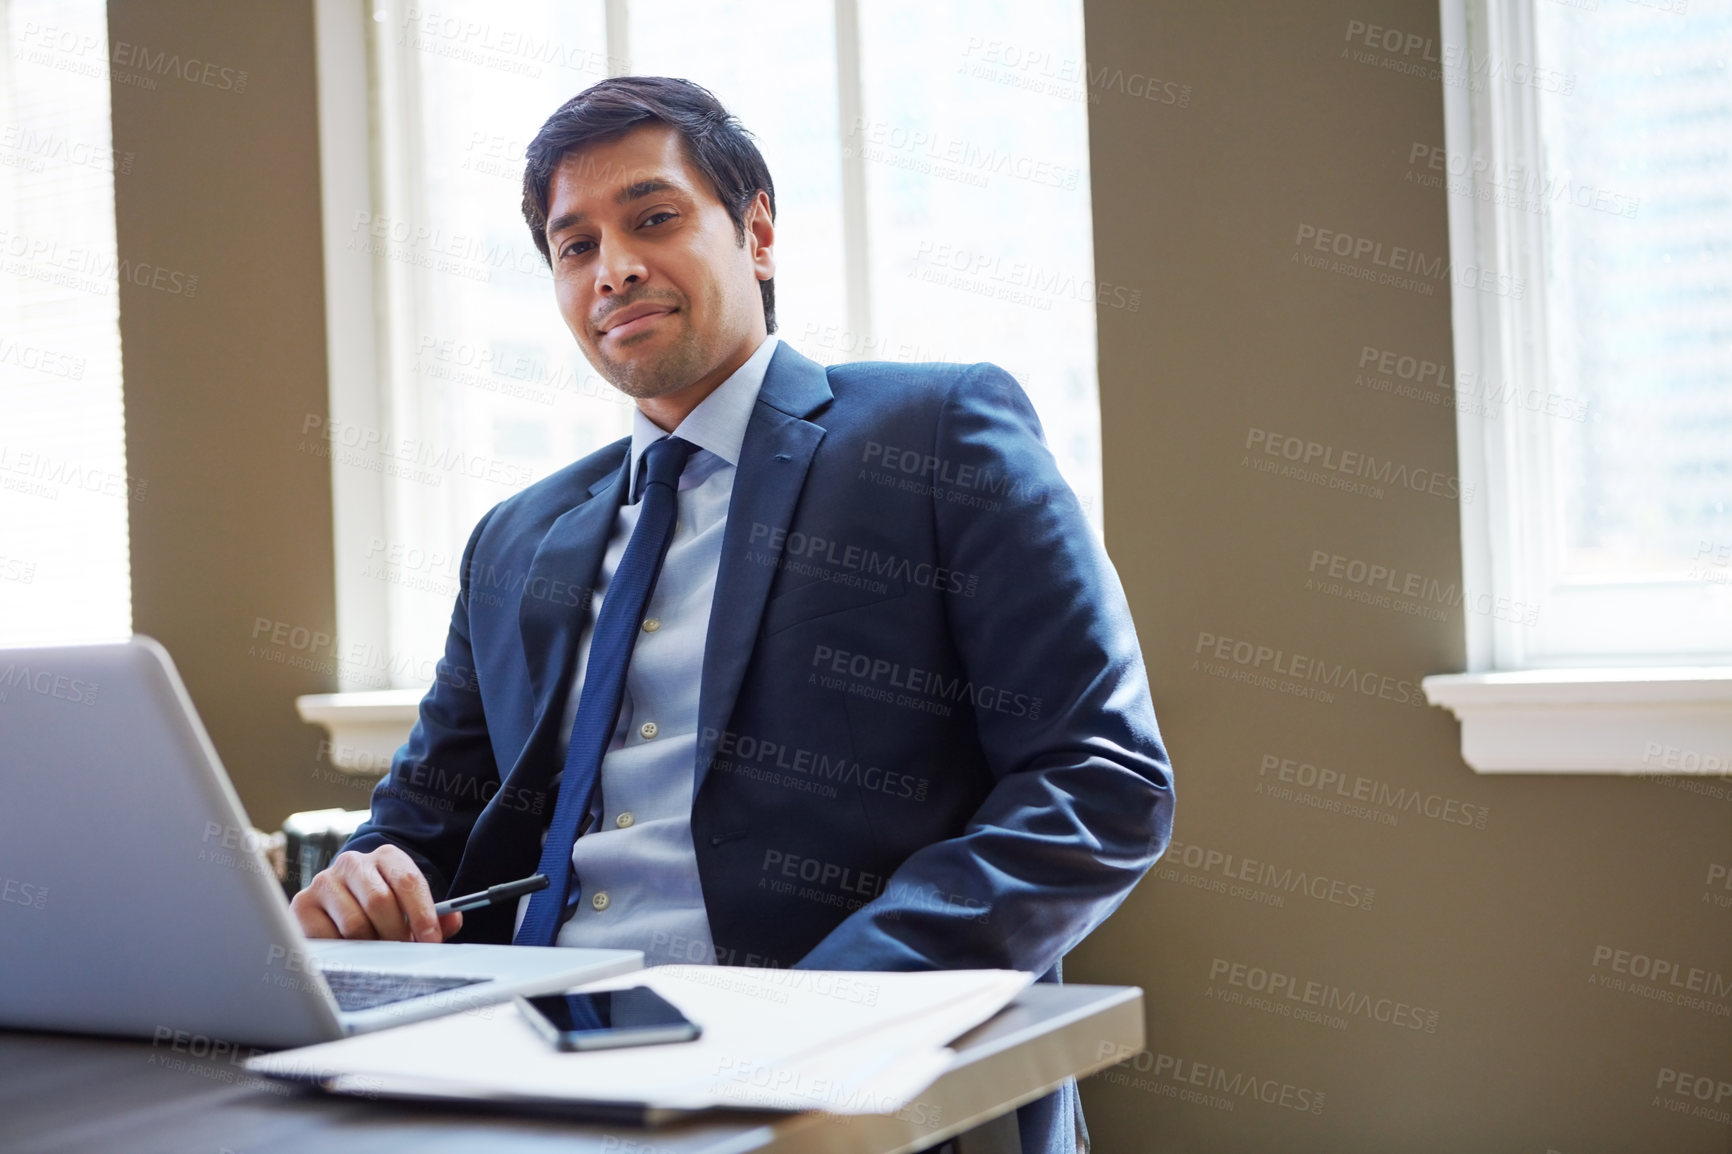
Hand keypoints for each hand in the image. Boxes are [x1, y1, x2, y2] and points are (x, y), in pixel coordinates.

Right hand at [290, 845, 462, 942]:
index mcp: (386, 857)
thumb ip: (434, 915)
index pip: (408, 881)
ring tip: (377, 950)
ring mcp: (324, 881)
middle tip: (402, 951)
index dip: (423, 914)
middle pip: (380, 901)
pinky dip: (343, 950)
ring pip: (354, 923)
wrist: (340, 903)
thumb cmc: (382, 908)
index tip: (431, 940)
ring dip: (370, 945)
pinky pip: (327, 936)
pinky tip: (350, 948)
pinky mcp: (302, 904)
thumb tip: (451, 922)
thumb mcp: (410, 906)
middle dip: (396, 933)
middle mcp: (353, 862)